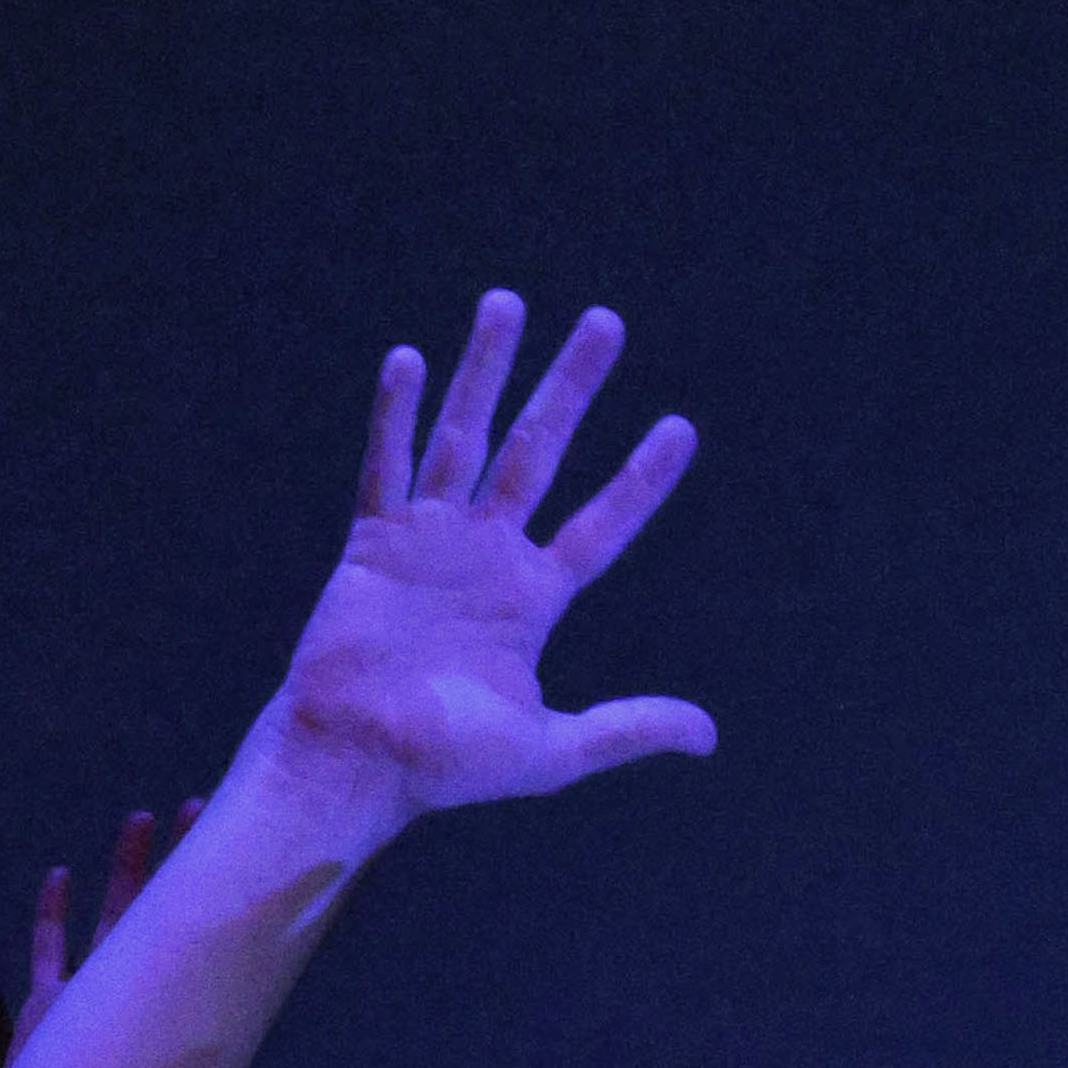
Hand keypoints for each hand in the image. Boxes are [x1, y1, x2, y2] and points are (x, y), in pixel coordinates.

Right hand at [261, 296, 711, 834]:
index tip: (679, 427)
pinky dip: (397, 414)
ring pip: (464, 435)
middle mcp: (487, 555)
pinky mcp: (373, 541)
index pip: (601, 524)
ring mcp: (429, 540)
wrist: (360, 763)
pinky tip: (412, 360)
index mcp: (533, 599)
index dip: (640, 479)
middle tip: (605, 322)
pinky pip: (387, 465)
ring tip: (508, 302)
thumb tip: (707, 734)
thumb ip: (626, 728)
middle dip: (571, 385)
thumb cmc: (449, 765)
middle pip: (539, 450)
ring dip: (485, 370)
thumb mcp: (552, 748)